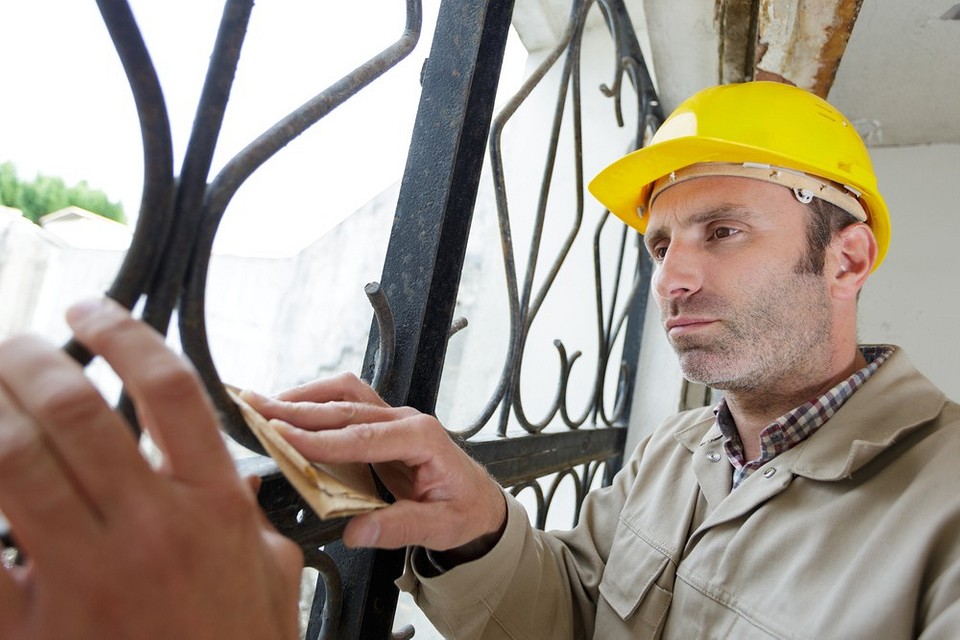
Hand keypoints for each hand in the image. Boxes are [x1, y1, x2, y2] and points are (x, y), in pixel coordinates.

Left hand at [0, 298, 302, 639]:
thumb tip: (234, 483)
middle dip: (31, 358)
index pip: (168, 389)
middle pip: (76, 409)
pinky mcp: (32, 623)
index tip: (93, 308)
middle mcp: (150, 528)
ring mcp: (87, 575)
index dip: (124, 332)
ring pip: (13, 461)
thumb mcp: (273, 575)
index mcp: (212, 507)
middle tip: (17, 344)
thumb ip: (252, 519)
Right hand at [243, 374, 506, 556]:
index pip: (363, 436)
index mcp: (423, 438)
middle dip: (298, 409)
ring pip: (345, 394)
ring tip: (264, 403)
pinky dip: (316, 400)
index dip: (320, 438)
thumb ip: (400, 527)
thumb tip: (357, 532)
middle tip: (257, 410)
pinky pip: (348, 401)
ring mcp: (394, 417)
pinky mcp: (383, 422)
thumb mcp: (441, 527)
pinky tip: (291, 409)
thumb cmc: (463, 510)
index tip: (283, 436)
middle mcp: (407, 420)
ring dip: (304, 397)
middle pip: (347, 408)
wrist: (479, 502)